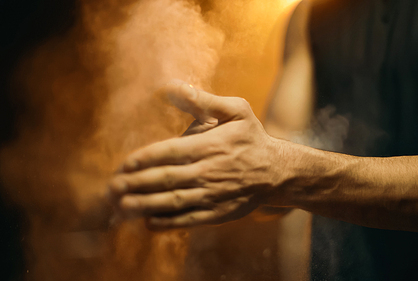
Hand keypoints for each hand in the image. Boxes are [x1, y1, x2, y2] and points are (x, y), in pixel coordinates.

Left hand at [107, 80, 286, 229]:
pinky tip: (148, 223)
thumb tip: (172, 85)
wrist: (277, 171)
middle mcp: (208, 171)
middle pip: (165, 178)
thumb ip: (204, 100)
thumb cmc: (252, 138)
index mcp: (210, 145)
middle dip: (135, 184)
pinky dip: (167, 223)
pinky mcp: (217, 213)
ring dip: (144, 205)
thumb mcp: (236, 110)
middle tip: (111, 188)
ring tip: (120, 207)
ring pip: (172, 201)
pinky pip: (188, 219)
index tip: (124, 164)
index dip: (144, 159)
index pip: (169, 152)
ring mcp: (212, 194)